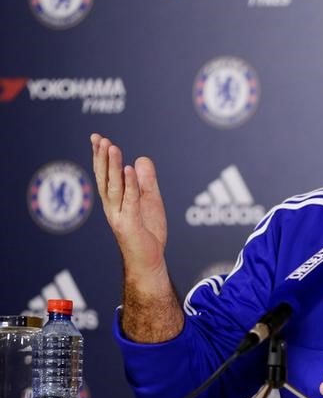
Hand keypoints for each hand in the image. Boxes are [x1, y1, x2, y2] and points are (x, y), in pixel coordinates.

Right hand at [91, 134, 167, 282]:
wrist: (149, 260)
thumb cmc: (148, 231)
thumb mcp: (150, 200)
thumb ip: (146, 180)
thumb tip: (140, 159)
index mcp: (115, 200)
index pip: (105, 174)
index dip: (100, 156)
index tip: (97, 137)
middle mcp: (113, 206)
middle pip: (105, 178)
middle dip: (102, 157)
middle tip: (100, 139)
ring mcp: (120, 215)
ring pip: (114, 186)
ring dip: (113, 166)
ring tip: (112, 147)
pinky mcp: (130, 224)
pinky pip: (130, 201)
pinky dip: (129, 185)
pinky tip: (129, 170)